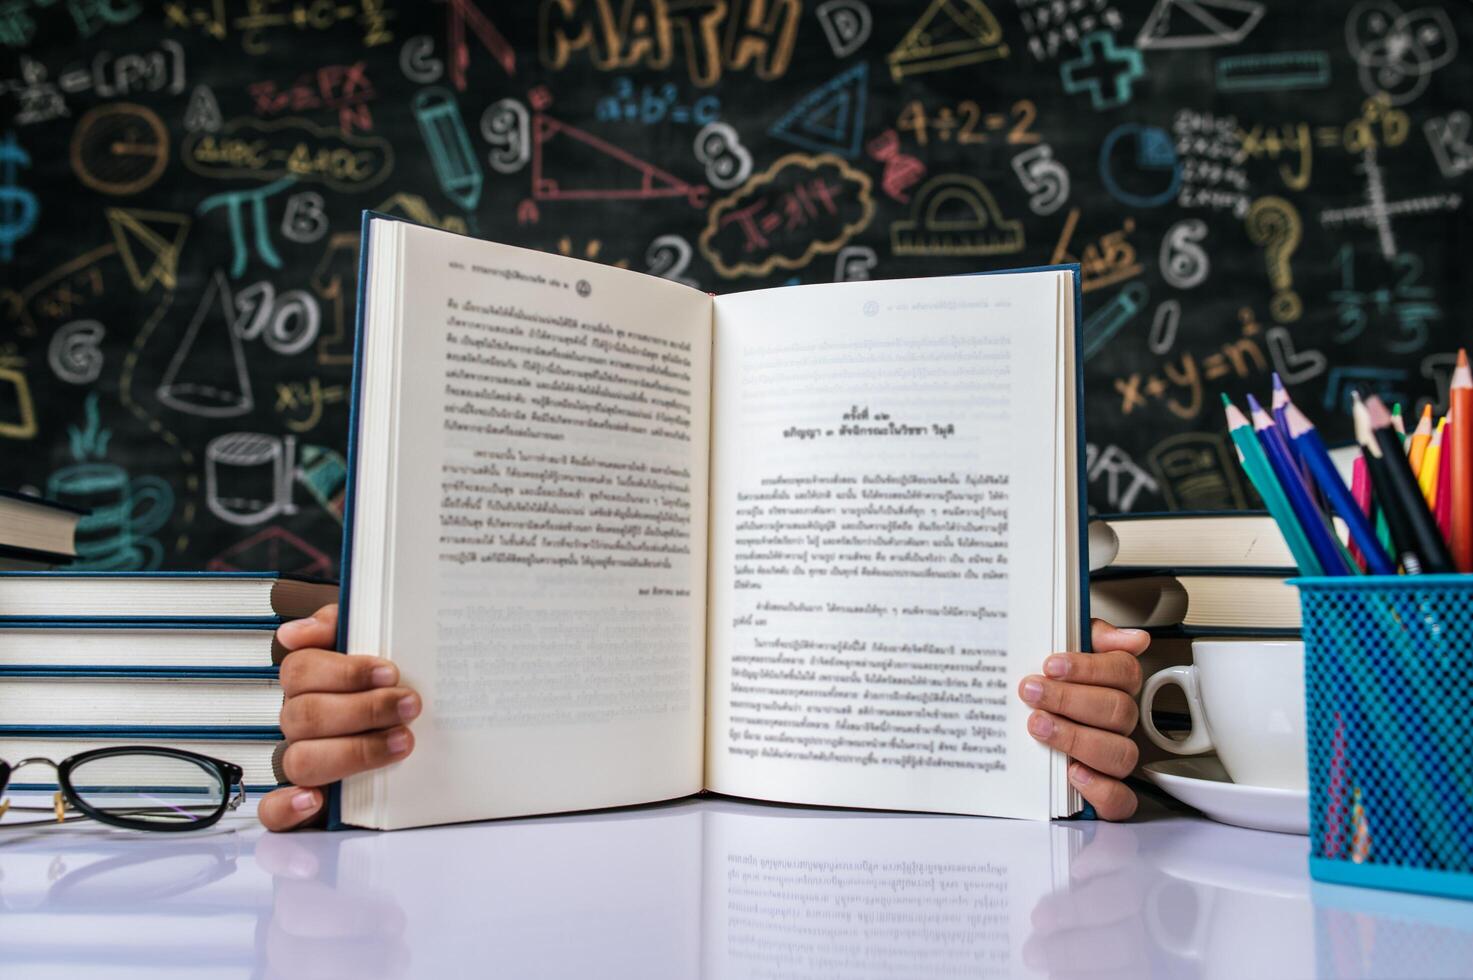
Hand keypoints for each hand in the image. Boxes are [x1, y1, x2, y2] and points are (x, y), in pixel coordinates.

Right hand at [258, 604, 419, 830]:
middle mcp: (301, 723)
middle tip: (409, 705)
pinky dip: (287, 807)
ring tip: (402, 742)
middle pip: (306, 715)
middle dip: (363, 709)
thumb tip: (295, 633)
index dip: (344, 671)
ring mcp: (303, 761)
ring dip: (352, 752)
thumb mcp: (374, 641)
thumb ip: (340, 624)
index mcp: (310, 684)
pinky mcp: (306, 804)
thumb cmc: (392, 683)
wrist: (422, 724)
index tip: (389, 672)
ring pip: (298, 760)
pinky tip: (314, 800)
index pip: (300, 671)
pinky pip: (273, 811)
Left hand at [1018, 619, 1148, 820]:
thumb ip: (1087, 635)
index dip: (1090, 667)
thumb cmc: (1043, 687)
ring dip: (1077, 738)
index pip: (1124, 671)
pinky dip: (1100, 789)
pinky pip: (1120, 800)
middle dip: (1070, 699)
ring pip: (1121, 753)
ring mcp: (1113, 757)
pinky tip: (1072, 772)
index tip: (1051, 664)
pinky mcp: (1104, 792)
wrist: (1013, 725)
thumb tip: (1133, 638)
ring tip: (1038, 725)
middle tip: (1031, 692)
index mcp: (1113, 686)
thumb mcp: (1057, 650)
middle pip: (1119, 709)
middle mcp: (1117, 722)